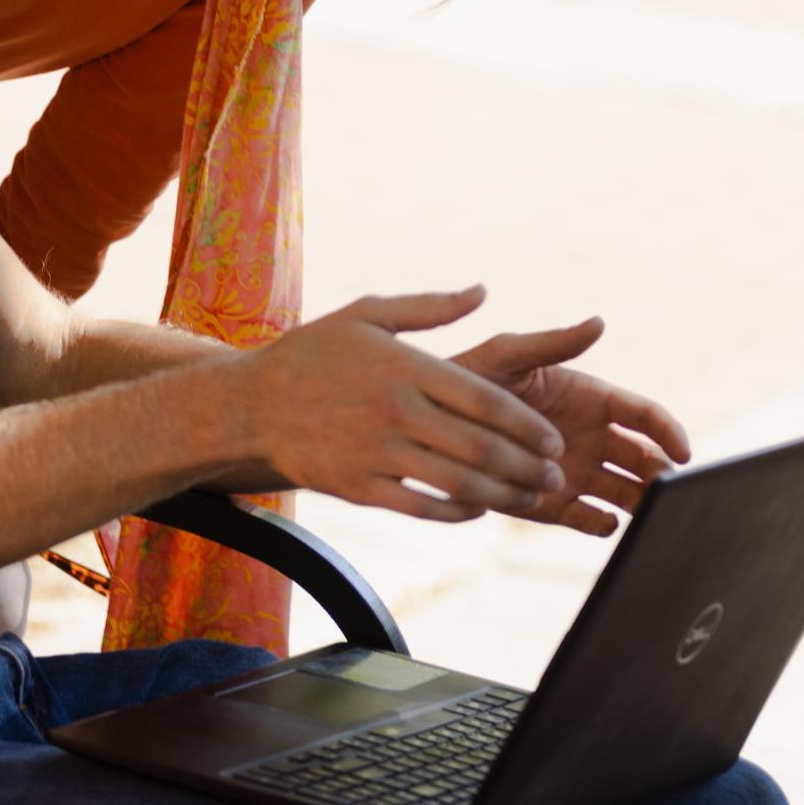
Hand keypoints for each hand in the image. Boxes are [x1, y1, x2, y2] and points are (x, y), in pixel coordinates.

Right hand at [221, 286, 565, 522]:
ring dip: (505, 495)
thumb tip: (481, 291)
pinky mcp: (359, 485)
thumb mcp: (366, 314)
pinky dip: (458, 513)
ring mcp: (376, 452)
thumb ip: (429, 306)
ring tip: (531, 499)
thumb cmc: (311, 354)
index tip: (553, 441)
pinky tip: (478, 510)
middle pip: (481, 447)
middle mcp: (396, 411)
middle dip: (528, 467)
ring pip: (459, 483)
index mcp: (405, 367)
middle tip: (555, 475)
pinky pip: (422, 507)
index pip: (486, 400)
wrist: (248, 403)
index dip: (527, 425)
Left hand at [452, 317, 690, 535]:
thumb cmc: (470, 377)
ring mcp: (576, 473)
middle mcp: (592, 439)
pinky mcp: (553, 504)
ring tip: (647, 512)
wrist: (430, 423)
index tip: (684, 453)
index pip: (645, 416)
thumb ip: (552, 344)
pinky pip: (590, 520)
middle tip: (669, 489)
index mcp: (593, 401)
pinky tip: (604, 522)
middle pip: (644, 460)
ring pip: (625, 493)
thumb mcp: (508, 354)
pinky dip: (604, 526)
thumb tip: (598, 322)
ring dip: (642, 504)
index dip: (669, 433)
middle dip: (661, 474)